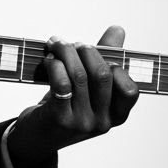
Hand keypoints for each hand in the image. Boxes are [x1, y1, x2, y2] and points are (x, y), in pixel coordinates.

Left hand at [5, 25, 139, 167]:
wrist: (36, 137)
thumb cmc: (66, 107)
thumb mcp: (88, 88)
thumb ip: (105, 59)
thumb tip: (118, 30)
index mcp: (117, 115)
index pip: (131, 90)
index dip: (117, 67)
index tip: (99, 53)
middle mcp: (103, 122)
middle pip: (102, 75)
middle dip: (87, 51)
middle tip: (73, 44)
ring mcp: (81, 122)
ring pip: (79, 75)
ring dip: (66, 53)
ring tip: (56, 45)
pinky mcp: (59, 119)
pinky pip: (61, 83)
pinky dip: (55, 65)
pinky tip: (49, 60)